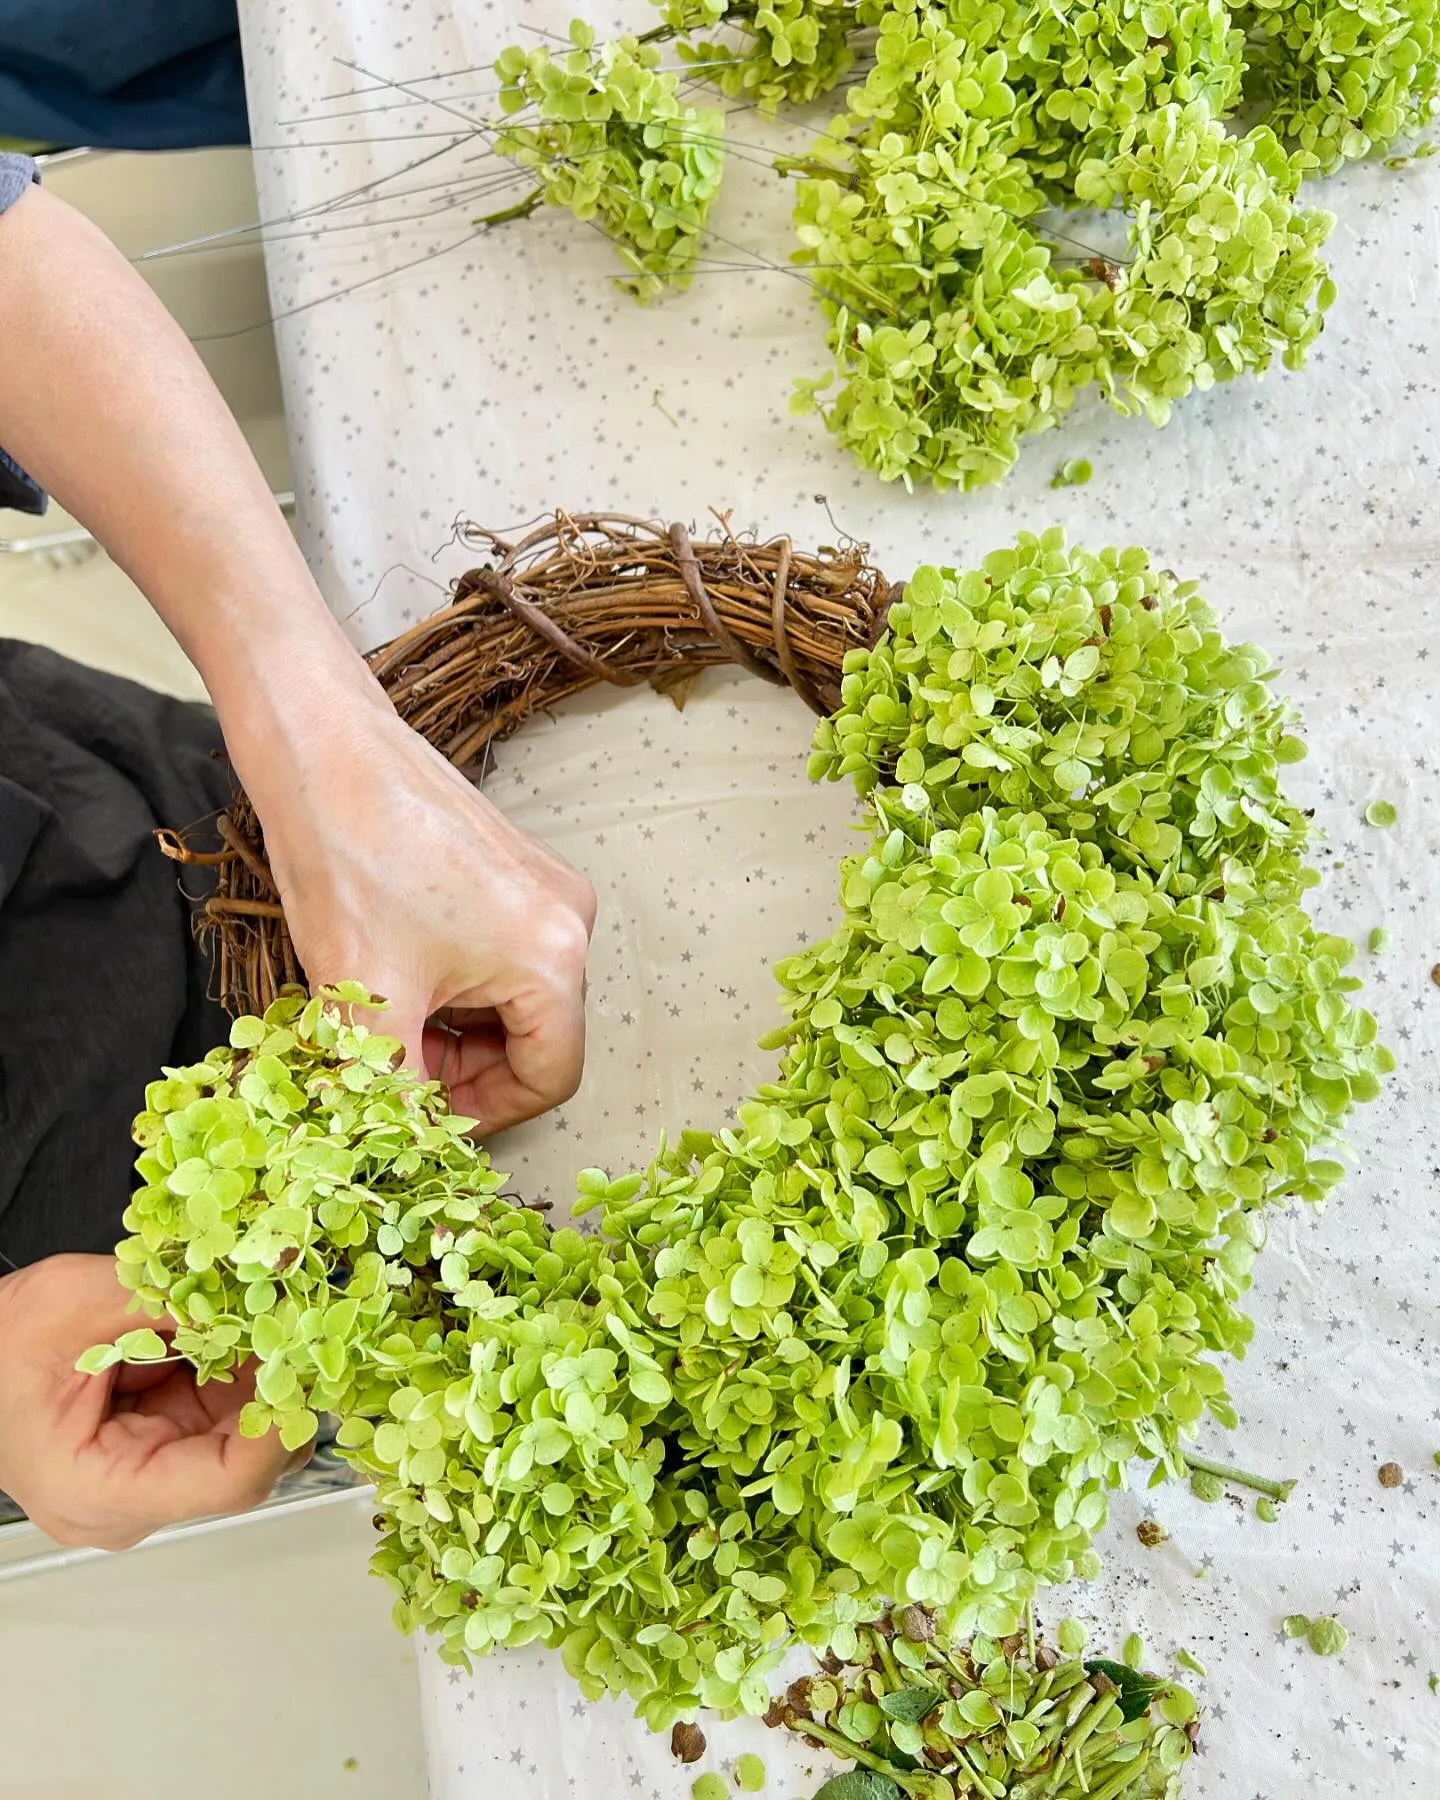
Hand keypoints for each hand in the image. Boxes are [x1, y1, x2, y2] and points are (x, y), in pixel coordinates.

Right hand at [0, 1255, 302, 1549]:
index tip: (306, 1368)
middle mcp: (131, 1503)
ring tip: (271, 1316)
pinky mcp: (167, 1444)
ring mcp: (153, 1476)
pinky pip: (226, 1414)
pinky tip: (243, 1328)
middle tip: (302, 1326)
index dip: (279, 1427)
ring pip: (244, 1435)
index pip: (226, 1483)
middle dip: (278, 1391)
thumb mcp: (75, 1305)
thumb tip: (248, 1290)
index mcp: (97, 1491)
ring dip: (264, 1375)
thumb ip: (163, 1300)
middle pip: (246, 1463)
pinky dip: (242, 1370)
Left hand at [237, 687, 596, 1133]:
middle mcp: (570, 921)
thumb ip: (395, 1090)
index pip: (550, 1079)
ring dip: (453, 1025)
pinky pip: (501, 953)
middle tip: (390, 1064)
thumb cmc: (347, 856)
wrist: (322, 746)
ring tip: (383, 1010)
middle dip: (463, 1067)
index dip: (484, 1115)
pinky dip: (454, 981)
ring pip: (514, 998)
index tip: (421, 1119)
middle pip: (536, 1037)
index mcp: (553, 957)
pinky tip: (395, 965)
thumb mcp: (365, 999)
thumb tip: (402, 1148)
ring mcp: (546, 888)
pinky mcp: (516, 867)